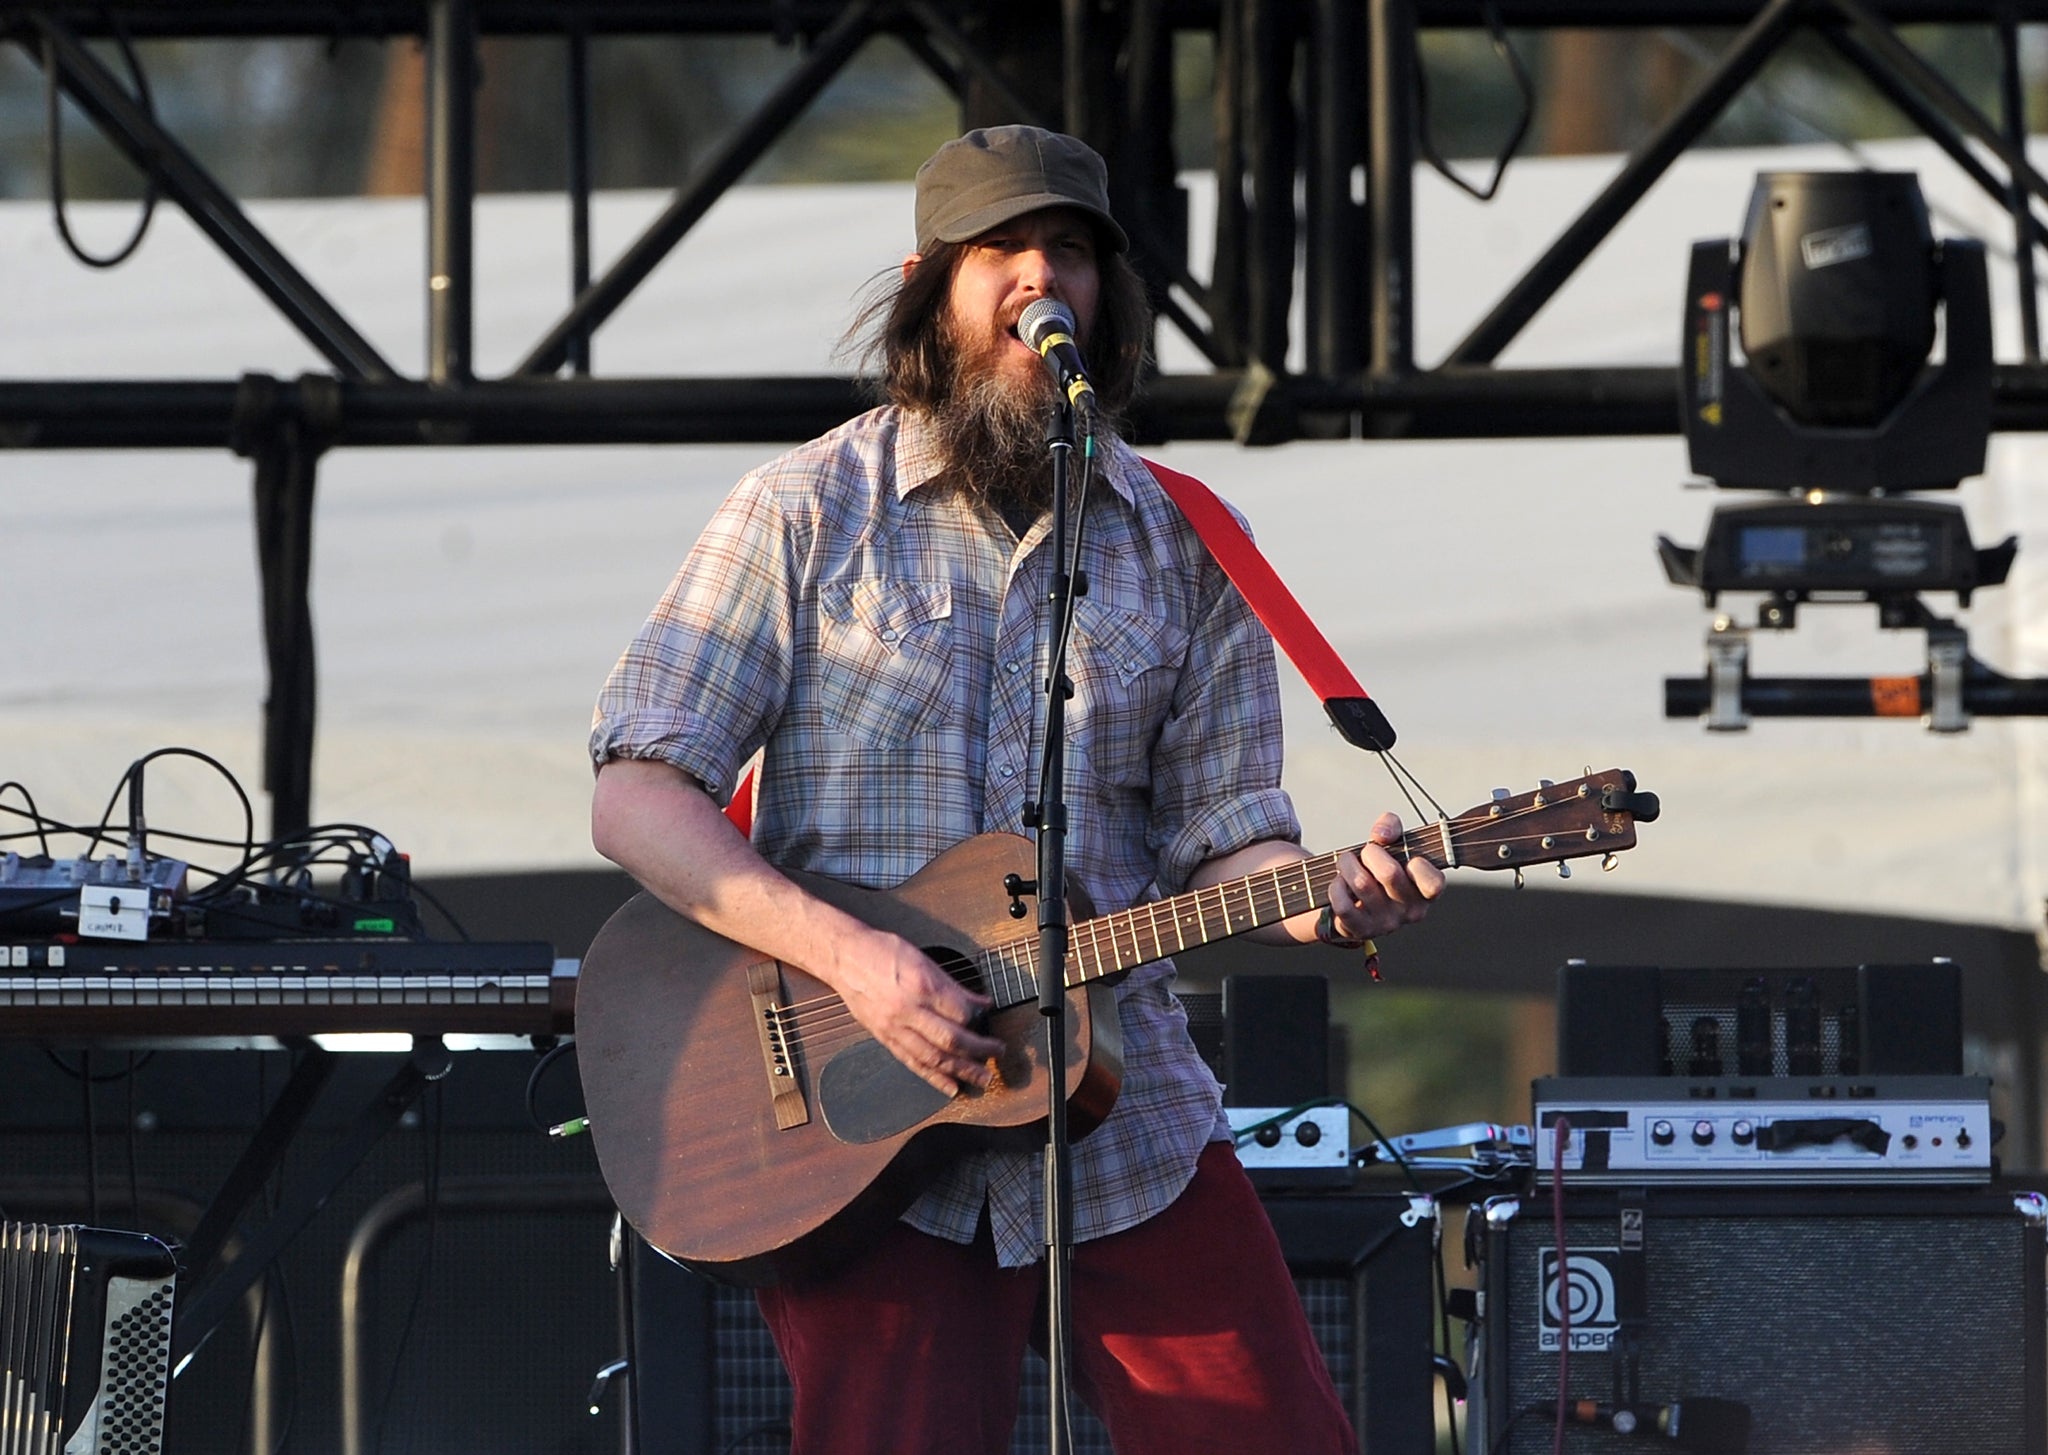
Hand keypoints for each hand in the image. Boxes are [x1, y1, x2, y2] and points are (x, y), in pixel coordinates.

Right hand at [834, 930, 1003, 1096]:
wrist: (845, 957)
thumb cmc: (882, 951)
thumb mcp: (923, 959)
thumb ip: (953, 985)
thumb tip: (980, 1002)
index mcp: (921, 985)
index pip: (960, 1012)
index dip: (978, 1020)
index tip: (988, 1020)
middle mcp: (908, 1010)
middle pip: (950, 1039)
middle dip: (979, 1051)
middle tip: (997, 1054)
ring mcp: (894, 1027)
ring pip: (933, 1057)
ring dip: (961, 1071)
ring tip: (982, 1079)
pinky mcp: (885, 1038)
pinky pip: (912, 1062)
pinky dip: (934, 1078)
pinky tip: (951, 1087)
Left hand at [1323, 812, 1443, 943]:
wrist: (1357, 900)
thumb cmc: (1381, 867)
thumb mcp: (1393, 842)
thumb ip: (1391, 826)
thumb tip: (1381, 836)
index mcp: (1427, 891)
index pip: (1434, 883)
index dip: (1418, 864)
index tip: (1405, 856)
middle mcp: (1411, 911)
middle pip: (1389, 873)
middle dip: (1370, 853)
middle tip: (1365, 852)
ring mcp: (1386, 924)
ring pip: (1362, 884)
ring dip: (1347, 864)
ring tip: (1347, 862)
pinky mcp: (1361, 931)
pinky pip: (1343, 904)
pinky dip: (1336, 886)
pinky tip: (1340, 882)